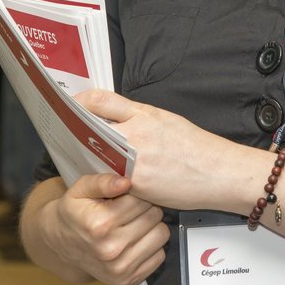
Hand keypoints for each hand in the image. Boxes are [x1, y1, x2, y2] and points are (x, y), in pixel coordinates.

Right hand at [43, 173, 169, 284]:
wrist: (61, 245)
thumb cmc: (74, 213)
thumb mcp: (80, 189)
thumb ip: (103, 181)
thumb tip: (126, 182)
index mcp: (100, 224)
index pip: (141, 200)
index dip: (137, 193)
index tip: (128, 195)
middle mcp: (111, 249)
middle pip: (154, 216)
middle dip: (145, 208)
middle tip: (130, 209)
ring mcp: (120, 268)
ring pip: (161, 234)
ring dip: (152, 226)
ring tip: (134, 224)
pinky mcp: (129, 279)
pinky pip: (160, 256)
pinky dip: (151, 246)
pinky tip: (134, 241)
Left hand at [76, 90, 262, 211]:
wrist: (219, 172)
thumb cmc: (197, 148)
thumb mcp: (167, 121)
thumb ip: (139, 118)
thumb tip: (115, 119)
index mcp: (145, 114)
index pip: (101, 101)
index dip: (82, 102)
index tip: (73, 106)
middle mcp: (137, 133)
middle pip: (92, 127)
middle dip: (76, 131)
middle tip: (66, 134)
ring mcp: (135, 159)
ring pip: (97, 154)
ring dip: (87, 156)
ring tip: (81, 158)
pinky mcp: (137, 183)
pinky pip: (110, 178)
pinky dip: (104, 178)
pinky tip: (102, 180)